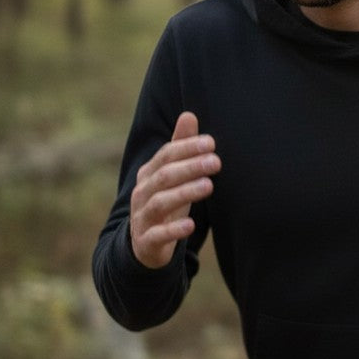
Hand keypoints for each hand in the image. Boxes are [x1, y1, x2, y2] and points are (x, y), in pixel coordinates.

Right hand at [129, 111, 219, 268]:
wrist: (144, 244)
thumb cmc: (165, 202)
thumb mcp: (172, 176)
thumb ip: (180, 147)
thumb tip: (189, 115)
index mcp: (148, 174)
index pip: (166, 156)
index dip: (187, 148)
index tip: (211, 142)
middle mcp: (142, 193)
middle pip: (164, 176)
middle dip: (190, 167)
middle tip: (216, 161)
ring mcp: (142, 217)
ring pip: (161, 203)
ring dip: (185, 193)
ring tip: (209, 186)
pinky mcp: (147, 241)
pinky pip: (158, 235)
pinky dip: (173, 230)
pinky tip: (190, 225)